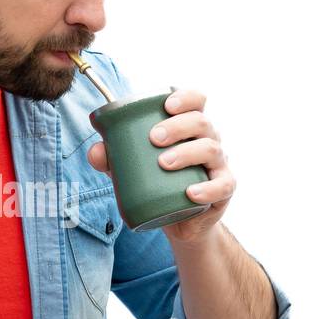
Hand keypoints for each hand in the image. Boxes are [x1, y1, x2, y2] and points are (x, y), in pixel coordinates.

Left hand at [86, 86, 234, 243]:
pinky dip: (207, 188)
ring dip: (187, 153)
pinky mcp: (223, 189)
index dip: (186, 97)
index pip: (196, 101)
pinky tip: (190, 192)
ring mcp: (218, 164)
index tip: (166, 104)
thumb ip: (114, 159)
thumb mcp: (133, 170)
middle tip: (154, 137)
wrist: (180, 221)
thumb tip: (95, 151)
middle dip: (178, 126)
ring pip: (211, 149)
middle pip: (202, 122)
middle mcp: (207, 140)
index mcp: (189, 128)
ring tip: (164, 163)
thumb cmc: (158, 184)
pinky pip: (223, 185)